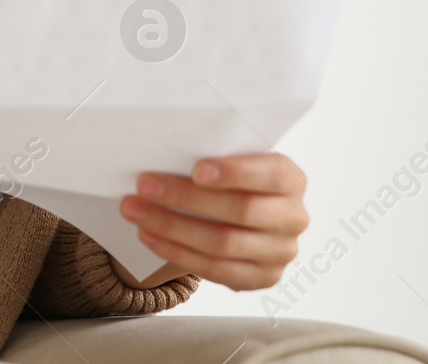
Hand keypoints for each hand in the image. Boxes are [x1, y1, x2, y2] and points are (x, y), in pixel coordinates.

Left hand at [114, 153, 308, 290]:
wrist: (241, 217)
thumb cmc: (233, 180)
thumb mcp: (234, 162)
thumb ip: (214, 159)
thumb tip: (164, 150)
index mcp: (291, 180)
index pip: (270, 175)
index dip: (235, 173)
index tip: (196, 170)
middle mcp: (292, 217)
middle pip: (239, 210)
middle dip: (186, 198)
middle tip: (144, 185)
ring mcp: (279, 252)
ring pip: (222, 244)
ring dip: (171, 227)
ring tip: (136, 210)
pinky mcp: (261, 277)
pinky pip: (214, 269)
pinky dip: (176, 252)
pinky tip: (149, 235)